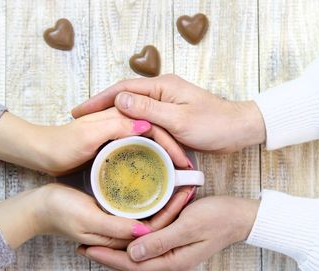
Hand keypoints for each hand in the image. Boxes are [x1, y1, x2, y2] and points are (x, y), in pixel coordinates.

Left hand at [0, 109, 188, 175]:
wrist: (41, 152)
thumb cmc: (60, 144)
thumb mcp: (87, 136)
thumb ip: (115, 127)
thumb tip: (147, 125)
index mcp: (118, 116)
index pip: (155, 126)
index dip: (171, 144)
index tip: (182, 164)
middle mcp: (120, 123)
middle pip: (155, 134)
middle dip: (172, 151)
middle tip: (185, 172)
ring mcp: (116, 135)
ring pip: (148, 144)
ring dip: (163, 157)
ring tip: (175, 176)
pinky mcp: (111, 147)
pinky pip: (136, 152)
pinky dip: (148, 162)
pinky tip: (153, 176)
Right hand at [0, 183, 192, 249]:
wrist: (37, 208)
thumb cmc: (59, 212)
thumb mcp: (87, 218)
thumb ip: (116, 227)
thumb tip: (146, 231)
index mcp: (118, 241)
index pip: (155, 230)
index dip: (173, 211)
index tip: (187, 190)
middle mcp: (121, 236)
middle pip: (156, 223)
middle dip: (174, 205)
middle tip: (190, 182)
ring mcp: (117, 226)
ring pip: (149, 215)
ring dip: (165, 200)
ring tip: (180, 179)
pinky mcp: (112, 216)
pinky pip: (137, 209)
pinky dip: (150, 197)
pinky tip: (158, 182)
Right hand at [72, 74, 265, 152]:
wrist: (239, 130)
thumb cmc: (214, 124)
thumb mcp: (179, 119)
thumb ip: (149, 110)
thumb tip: (118, 100)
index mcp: (161, 86)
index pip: (122, 90)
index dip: (98, 100)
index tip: (79, 111)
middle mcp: (160, 91)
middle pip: (123, 97)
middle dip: (100, 107)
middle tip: (79, 120)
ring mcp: (164, 103)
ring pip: (131, 108)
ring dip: (111, 116)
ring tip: (92, 128)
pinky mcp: (169, 115)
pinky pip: (142, 118)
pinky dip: (127, 124)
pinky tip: (118, 134)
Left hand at [76, 196, 258, 270]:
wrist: (241, 217)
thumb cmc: (218, 218)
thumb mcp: (189, 225)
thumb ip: (161, 240)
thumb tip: (132, 254)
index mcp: (173, 259)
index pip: (132, 264)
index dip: (107, 257)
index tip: (86, 248)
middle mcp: (171, 260)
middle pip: (131, 265)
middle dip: (106, 257)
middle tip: (82, 246)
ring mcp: (173, 254)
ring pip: (137, 258)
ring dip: (115, 251)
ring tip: (94, 241)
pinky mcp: (174, 244)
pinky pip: (146, 249)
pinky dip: (129, 245)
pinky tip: (120, 235)